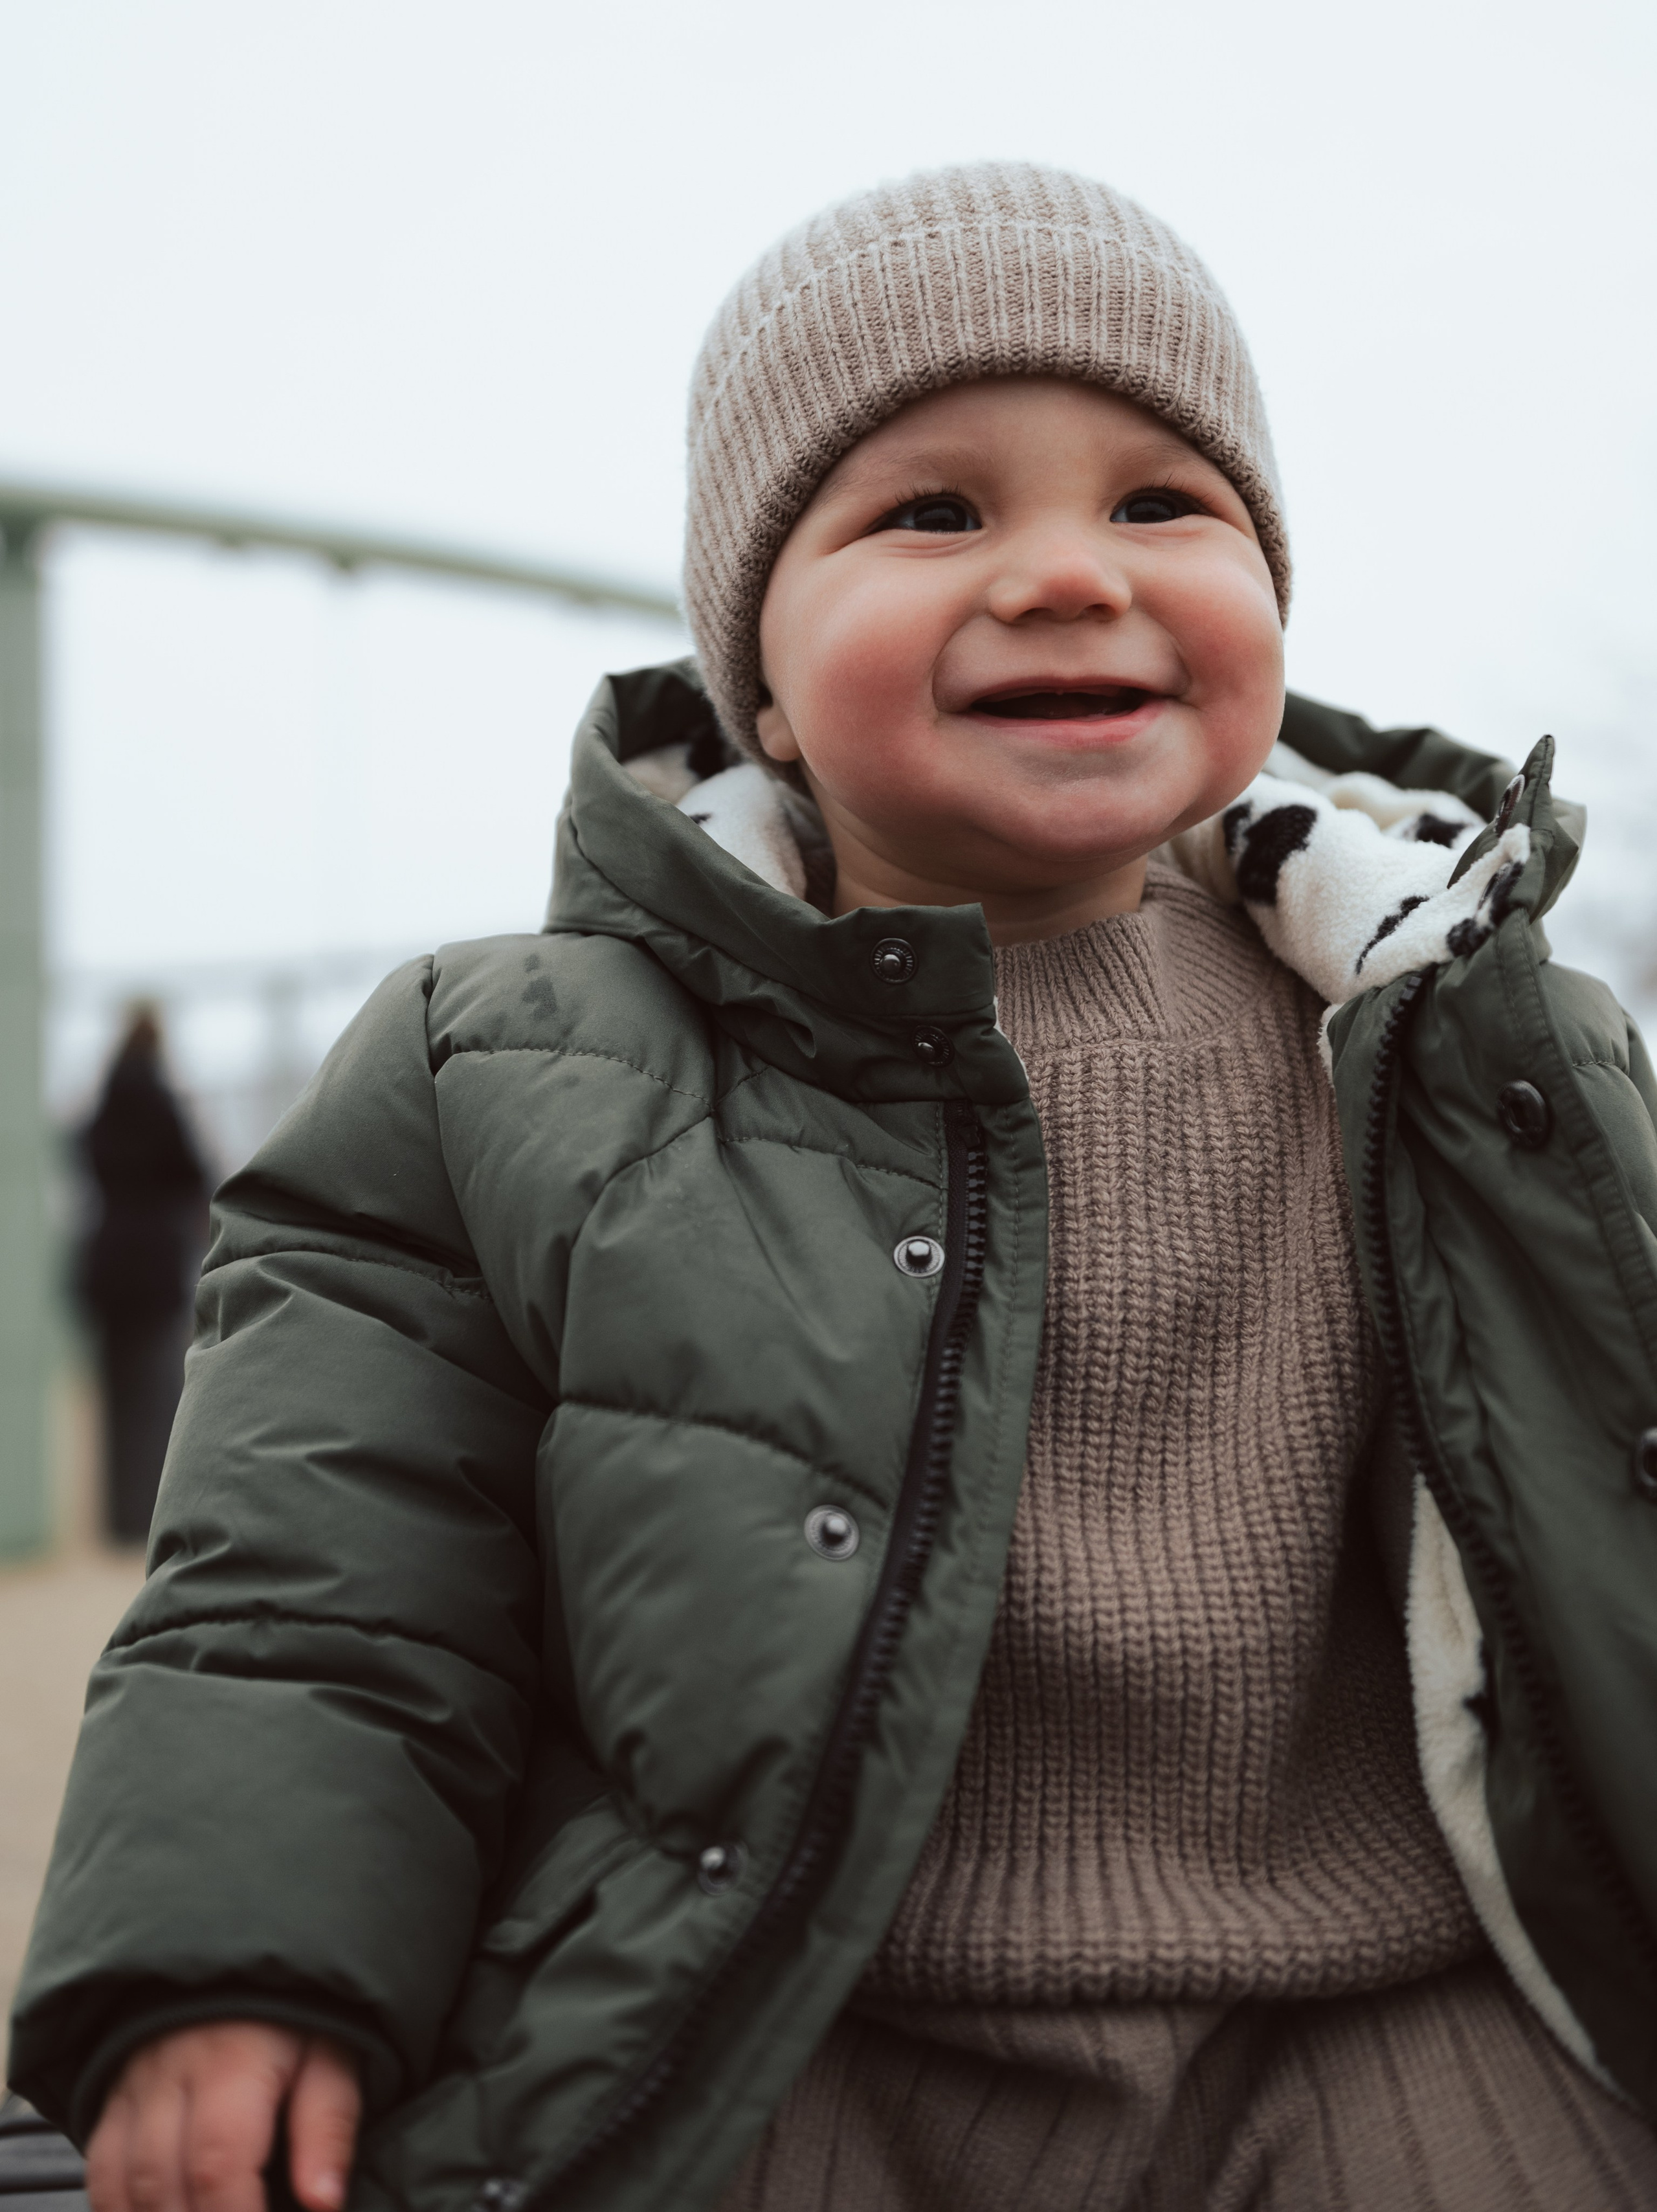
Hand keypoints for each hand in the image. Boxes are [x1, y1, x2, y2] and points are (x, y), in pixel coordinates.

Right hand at [86, 2022, 360, 2211]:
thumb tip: (324, 2203)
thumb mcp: (334, 2054)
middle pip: (163, 2186)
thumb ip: (328, 2126)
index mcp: (233, 2061)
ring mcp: (132, 2088)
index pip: (218, 2164)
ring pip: (121, 2186)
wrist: (242, 1962)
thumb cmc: (298, 2014)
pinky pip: (100, 2173)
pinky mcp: (113, 2101)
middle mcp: (170, 2075)